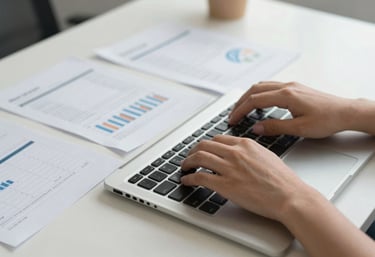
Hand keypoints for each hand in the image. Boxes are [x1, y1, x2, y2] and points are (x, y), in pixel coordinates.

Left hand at [181, 135, 311, 220]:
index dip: (206, 145)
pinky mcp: (226, 185)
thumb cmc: (283, 180)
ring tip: (185, 168)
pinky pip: (200, 178)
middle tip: (189, 158)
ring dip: (187, 162)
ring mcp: (229, 168)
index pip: (217, 139)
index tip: (202, 150)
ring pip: (199, 158)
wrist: (290, 196)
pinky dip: (190, 178)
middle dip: (192, 151)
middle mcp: (235, 152)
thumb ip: (249, 152)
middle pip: (204, 145)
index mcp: (245, 144)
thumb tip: (239, 154)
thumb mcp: (266, 156)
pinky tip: (187, 181)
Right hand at [229, 81, 351, 137]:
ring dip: (249, 96)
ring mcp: (291, 86)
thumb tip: (257, 128)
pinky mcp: (295, 88)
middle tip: (233, 115)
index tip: (232, 120)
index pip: (255, 101)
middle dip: (240, 102)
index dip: (240, 110)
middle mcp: (287, 87)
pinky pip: (270, 87)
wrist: (346, 112)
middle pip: (255, 90)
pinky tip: (259, 103)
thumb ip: (275, 127)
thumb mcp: (299, 128)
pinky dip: (259, 94)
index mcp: (286, 96)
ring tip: (242, 109)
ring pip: (262, 86)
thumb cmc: (327, 120)